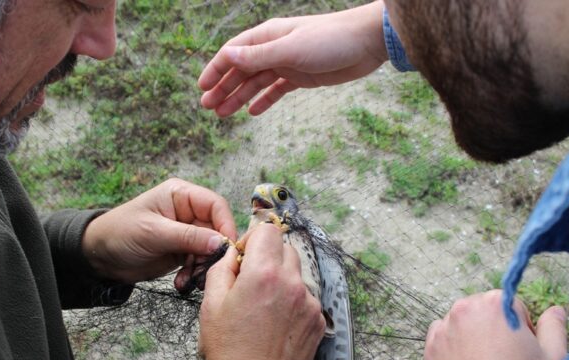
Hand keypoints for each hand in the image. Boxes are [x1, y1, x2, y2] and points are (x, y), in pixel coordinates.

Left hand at [82, 178, 236, 287]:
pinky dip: (194, 274)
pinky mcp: (183, 251)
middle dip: (214, 251)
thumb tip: (220, 243)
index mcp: (181, 195)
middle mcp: (187, 212)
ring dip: (204, 267)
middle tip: (207, 270)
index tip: (226, 247)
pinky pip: (199, 262)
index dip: (225, 225)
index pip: (216, 205)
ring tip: (191, 280)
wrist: (99, 256)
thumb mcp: (154, 233)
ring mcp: (186, 233)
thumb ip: (188, 236)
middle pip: (217, 230)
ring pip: (210, 249)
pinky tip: (182, 282)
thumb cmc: (120, 233)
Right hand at [199, 1, 387, 117]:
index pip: (233, 52)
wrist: (366, 42)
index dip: (216, 69)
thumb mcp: (290, 49)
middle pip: (241, 70)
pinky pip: (276, 90)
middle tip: (208, 108)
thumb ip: (258, 55)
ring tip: (223, 114)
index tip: (202, 87)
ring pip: (256, 82)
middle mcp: (274, 48)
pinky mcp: (301, 76)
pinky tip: (252, 113)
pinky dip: (264, 101)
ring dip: (239, 97)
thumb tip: (228, 55)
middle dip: (223, 88)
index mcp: (268, 36)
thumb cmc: (330, 39)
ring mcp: (287, 63)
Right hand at [199, 224, 325, 359]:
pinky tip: (276, 324)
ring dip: (281, 281)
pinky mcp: (318, 321)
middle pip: (286, 249)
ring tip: (263, 309)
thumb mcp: (211, 304)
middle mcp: (293, 284)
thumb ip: (222, 268)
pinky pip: (306, 299)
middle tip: (251, 283)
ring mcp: (309, 303)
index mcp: (265, 274)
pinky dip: (292, 303)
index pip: (268, 230)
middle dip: (268, 258)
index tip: (244, 258)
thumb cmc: (229, 350)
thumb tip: (234, 253)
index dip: (253, 239)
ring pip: (297, 275)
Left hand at [425, 290, 567, 359]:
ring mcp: (443, 330)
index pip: (512, 304)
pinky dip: (453, 348)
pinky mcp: (429, 350)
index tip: (522, 349)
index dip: (522, 327)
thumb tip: (556, 311)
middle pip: (484, 310)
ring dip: (473, 337)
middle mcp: (464, 310)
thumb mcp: (553, 358)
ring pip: (463, 324)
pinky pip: (442, 338)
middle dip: (496, 328)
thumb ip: (554, 327)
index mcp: (495, 305)